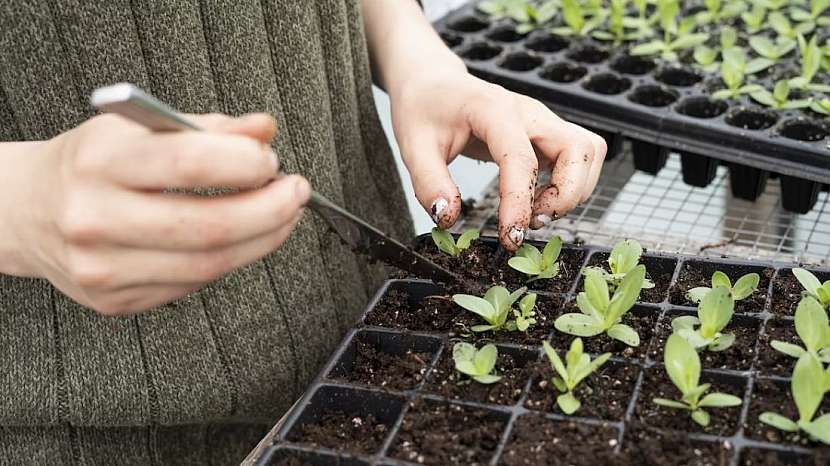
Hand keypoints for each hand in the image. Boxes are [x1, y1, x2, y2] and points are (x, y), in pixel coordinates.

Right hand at [0, 113, 308, 314]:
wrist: (26, 210)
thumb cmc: (91, 163)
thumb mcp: (141, 128)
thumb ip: (208, 127)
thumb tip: (265, 130)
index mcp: (101, 161)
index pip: (190, 163)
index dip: (246, 163)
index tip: (272, 159)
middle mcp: (96, 217)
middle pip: (210, 226)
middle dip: (271, 210)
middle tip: (296, 193)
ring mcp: (103, 267)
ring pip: (209, 265)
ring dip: (262, 240)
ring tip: (282, 216)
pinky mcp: (115, 301)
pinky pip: (192, 285)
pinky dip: (228, 261)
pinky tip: (240, 240)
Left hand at [390, 70, 605, 250]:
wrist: (433, 83)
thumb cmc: (424, 109)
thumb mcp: (413, 146)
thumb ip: (429, 184)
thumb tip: (449, 218)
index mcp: (494, 109)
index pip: (521, 159)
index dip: (519, 202)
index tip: (510, 236)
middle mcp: (528, 111)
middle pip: (579, 148)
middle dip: (567, 194)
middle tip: (533, 222)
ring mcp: (542, 120)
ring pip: (588, 151)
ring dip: (574, 190)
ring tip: (537, 213)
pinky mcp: (546, 133)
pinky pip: (579, 156)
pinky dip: (571, 184)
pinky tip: (539, 200)